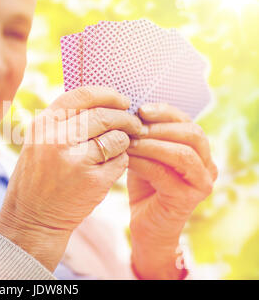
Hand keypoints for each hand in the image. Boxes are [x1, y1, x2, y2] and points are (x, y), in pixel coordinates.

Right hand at [0, 86, 142, 270]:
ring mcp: (75, 160)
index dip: (108, 95)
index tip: (122, 101)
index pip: (82, 95)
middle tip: (135, 125)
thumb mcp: (38, 142)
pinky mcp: (92, 181)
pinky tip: (109, 168)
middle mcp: (57, 139)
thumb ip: (63, 122)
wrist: (32, 219)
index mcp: (43, 125)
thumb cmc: (37, 178)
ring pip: (116, 138)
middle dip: (126, 118)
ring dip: (124, 142)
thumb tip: (102, 103)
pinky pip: (120, 162)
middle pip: (104, 115)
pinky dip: (121, 162)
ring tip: (119, 149)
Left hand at [127, 103, 217, 278]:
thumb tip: (130, 114)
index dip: (165, 112)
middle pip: (192, 134)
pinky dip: (143, 162)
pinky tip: (126, 159)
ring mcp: (201, 183)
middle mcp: (207, 165)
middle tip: (134, 126)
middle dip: (160, 126)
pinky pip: (164, 173)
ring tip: (129, 141)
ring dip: (152, 144)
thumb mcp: (147, 156)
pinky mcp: (187, 198)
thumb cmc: (146, 187)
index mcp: (199, 151)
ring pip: (182, 153)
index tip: (140, 109)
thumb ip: (146, 138)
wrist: (147, 224)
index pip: (188, 122)